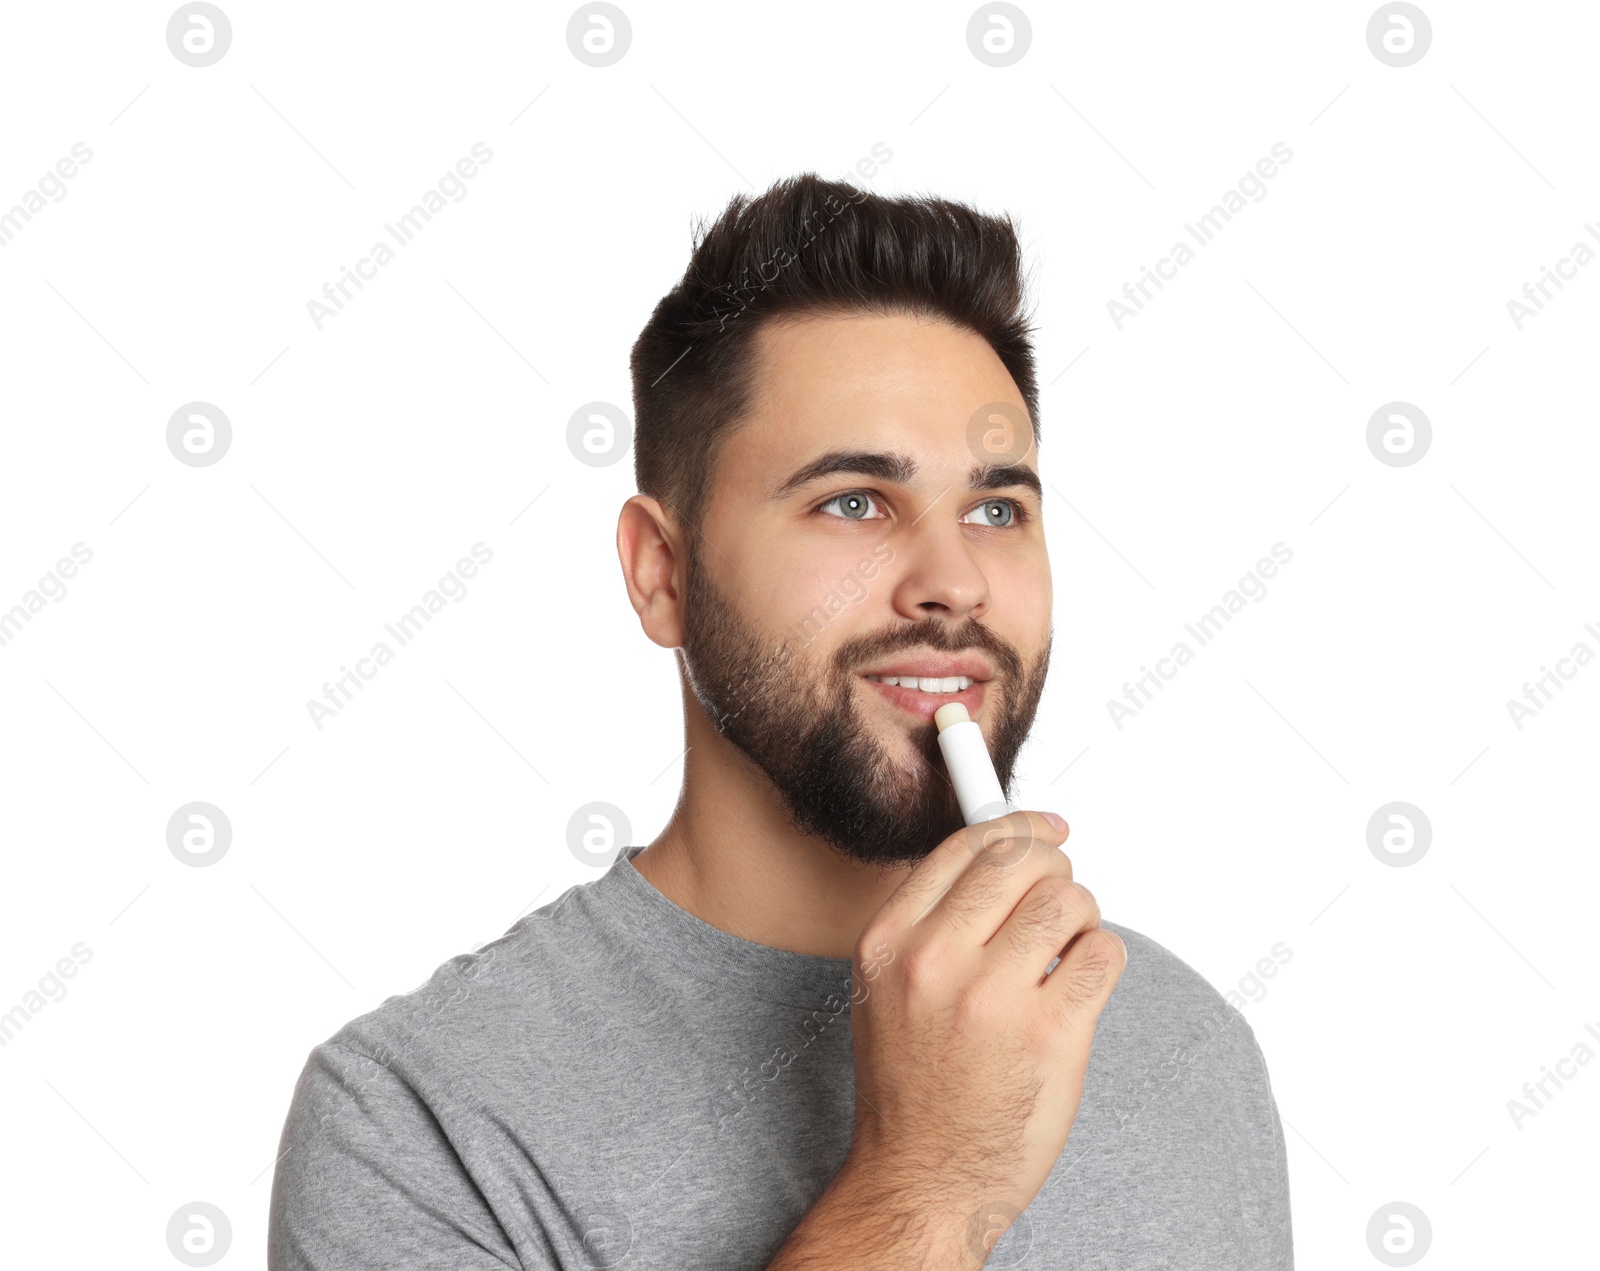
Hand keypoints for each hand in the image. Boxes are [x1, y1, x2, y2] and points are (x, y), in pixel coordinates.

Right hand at [844, 810, 1125, 1256]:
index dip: (1016, 825)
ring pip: (1070, 901)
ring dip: (1081, 920)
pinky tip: (1079, 987)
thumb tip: (1006, 856)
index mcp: (890, 942)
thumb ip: (935, 921)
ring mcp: (994, 998)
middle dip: (1055, 869)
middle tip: (1062, 894)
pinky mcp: (1051, 1035)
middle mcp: (936, 961)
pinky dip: (1102, 961)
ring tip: (1065, 955)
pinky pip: (1104, 954)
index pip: (966, 847)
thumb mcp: (889, 987)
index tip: (1045, 827)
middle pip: (1022, 861)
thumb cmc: (912, 1088)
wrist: (922, 1179)